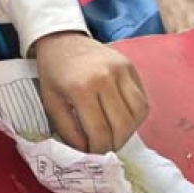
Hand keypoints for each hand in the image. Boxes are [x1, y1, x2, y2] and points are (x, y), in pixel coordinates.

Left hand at [34, 32, 148, 152]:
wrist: (62, 39)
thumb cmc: (54, 72)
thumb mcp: (51, 102)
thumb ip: (68, 130)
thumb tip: (87, 152)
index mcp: (81, 88)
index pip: (100, 131)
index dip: (99, 149)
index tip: (94, 154)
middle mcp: (105, 78)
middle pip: (123, 125)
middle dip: (115, 143)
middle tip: (106, 147)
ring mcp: (121, 70)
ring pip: (138, 113)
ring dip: (129, 130)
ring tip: (115, 134)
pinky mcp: (130, 66)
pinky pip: (142, 99)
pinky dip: (136, 115)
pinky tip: (122, 118)